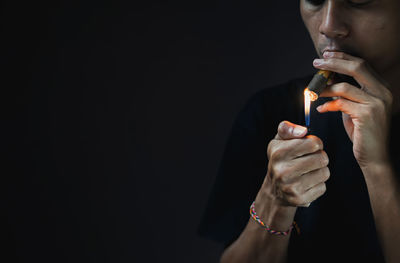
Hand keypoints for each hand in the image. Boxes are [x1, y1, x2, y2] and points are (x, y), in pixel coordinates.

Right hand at [261, 121, 329, 207]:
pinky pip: (322, 187)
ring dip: (320, 170)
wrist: (274, 189)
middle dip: (319, 156)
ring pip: (325, 173)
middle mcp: (283, 171)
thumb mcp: (279, 140)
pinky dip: (318, 184)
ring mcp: (291, 187)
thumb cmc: (280, 159)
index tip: (310, 147)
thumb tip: (303, 131)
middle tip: (310, 159)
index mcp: (278, 153)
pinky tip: (307, 182)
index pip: (313, 143)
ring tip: (308, 171)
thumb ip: (287, 128)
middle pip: (322, 158)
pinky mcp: (299, 199)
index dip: (315, 143)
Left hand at [314, 51, 392, 168]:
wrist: (374, 156)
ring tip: (313, 92)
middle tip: (316, 63)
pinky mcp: (368, 114)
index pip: (361, 64)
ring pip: (344, 86)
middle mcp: (383, 91)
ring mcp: (377, 102)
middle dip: (333, 63)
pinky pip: (341, 103)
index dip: (342, 57)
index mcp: (381, 87)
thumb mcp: (353, 107)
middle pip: (356, 67)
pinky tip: (320, 109)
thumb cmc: (362, 131)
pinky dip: (327, 105)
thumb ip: (345, 93)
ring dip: (324, 88)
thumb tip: (329, 78)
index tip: (325, 55)